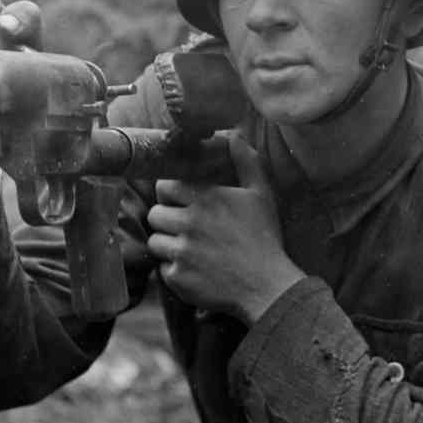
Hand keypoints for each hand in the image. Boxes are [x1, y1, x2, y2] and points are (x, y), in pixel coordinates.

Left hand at [147, 134, 302, 323]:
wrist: (267, 285)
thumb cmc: (264, 238)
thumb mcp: (261, 194)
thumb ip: (246, 162)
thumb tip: (234, 136)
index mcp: (206, 198)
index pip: (165, 186)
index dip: (169, 193)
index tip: (179, 200)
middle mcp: (189, 223)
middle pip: (155, 214)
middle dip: (166, 219)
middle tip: (184, 226)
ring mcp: (181, 251)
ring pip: (155, 241)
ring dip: (167, 244)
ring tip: (189, 248)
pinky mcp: (178, 277)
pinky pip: (163, 268)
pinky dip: (174, 269)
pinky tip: (194, 268)